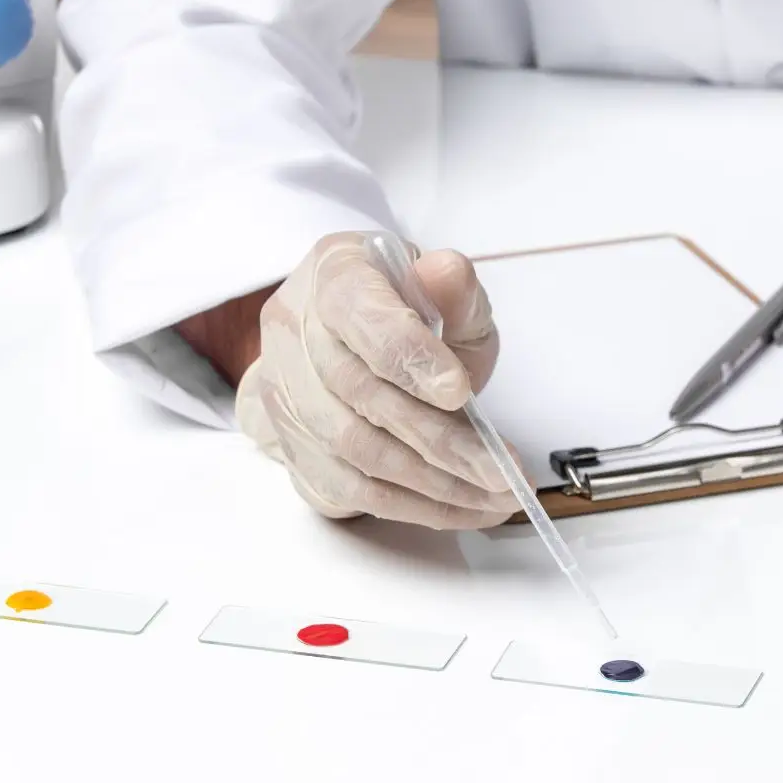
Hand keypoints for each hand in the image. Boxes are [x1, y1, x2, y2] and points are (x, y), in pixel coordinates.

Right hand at [235, 232, 521, 528]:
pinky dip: (407, 505)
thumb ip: (454, 289)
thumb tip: (446, 275)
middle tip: (501, 470)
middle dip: (439, 441)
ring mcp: (281, 389)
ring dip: (430, 484)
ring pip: (351, 450)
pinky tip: (458, 508)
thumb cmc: (410, 309)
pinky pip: (343, 488)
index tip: (460, 391)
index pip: (361, 314)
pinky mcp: (287, 443)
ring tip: (493, 497)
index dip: (408, 354)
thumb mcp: (448, 287)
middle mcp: (292, 329)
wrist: (354, 337)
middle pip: (359, 394)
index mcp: (335, 273)